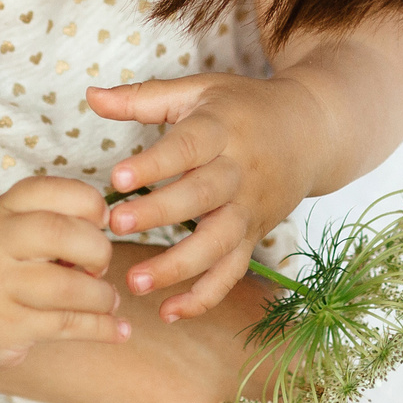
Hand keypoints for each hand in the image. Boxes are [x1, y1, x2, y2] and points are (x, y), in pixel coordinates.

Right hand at [0, 175, 128, 368]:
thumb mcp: (5, 227)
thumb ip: (49, 219)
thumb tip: (109, 225)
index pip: (48, 190)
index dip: (88, 202)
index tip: (101, 223)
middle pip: (59, 233)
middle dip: (97, 250)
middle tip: (100, 266)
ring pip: (66, 287)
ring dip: (101, 296)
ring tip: (108, 300)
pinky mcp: (6, 326)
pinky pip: (66, 325)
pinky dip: (102, 327)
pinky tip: (118, 329)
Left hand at [88, 73, 327, 319]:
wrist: (311, 132)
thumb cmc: (242, 108)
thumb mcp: (198, 91)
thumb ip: (142, 98)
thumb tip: (91, 96)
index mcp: (221, 129)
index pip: (187, 148)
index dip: (154, 164)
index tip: (117, 177)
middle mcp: (239, 171)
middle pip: (201, 196)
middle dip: (159, 214)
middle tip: (115, 225)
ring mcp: (249, 208)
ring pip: (217, 243)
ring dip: (178, 266)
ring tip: (134, 282)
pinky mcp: (254, 236)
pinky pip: (232, 271)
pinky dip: (204, 296)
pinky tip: (168, 311)